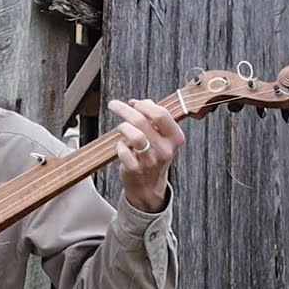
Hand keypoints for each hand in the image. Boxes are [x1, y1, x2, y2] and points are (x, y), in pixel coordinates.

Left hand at [107, 98, 186, 212]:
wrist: (149, 185)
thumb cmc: (154, 155)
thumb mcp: (161, 137)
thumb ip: (153, 118)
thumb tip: (138, 102)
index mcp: (175, 138)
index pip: (161, 115)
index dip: (144, 105)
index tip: (133, 103)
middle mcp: (165, 150)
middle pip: (143, 122)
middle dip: (125, 110)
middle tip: (113, 105)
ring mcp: (150, 161)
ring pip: (134, 136)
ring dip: (123, 127)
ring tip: (120, 126)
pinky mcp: (135, 169)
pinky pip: (123, 151)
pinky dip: (119, 145)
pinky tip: (121, 146)